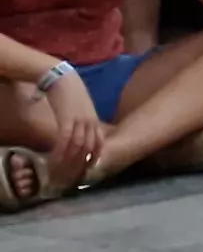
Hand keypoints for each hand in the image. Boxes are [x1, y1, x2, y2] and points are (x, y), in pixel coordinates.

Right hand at [40, 75, 101, 191]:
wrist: (62, 77)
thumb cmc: (70, 92)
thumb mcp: (82, 108)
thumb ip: (83, 120)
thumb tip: (80, 132)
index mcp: (94, 120)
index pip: (99, 143)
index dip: (94, 157)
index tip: (87, 168)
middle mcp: (90, 122)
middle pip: (89, 148)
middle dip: (80, 163)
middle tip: (71, 174)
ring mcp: (80, 121)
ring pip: (77, 146)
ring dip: (69, 160)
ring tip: (60, 170)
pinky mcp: (67, 119)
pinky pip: (65, 139)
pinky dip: (61, 151)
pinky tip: (54, 159)